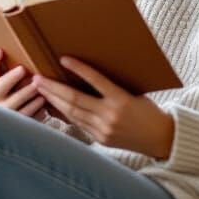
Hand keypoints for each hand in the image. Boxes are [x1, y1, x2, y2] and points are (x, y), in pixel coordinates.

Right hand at [0, 49, 46, 119]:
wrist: (16, 121)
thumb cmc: (19, 91)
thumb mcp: (13, 80)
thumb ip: (16, 69)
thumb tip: (27, 44)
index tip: (0, 51)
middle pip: (0, 88)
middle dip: (11, 78)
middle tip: (22, 69)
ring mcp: (6, 112)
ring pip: (16, 103)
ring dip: (27, 94)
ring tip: (38, 87)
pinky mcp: (18, 124)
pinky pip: (28, 116)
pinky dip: (36, 109)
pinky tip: (44, 104)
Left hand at [33, 56, 174, 159]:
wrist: (161, 138)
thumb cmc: (148, 110)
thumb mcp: (134, 94)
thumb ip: (112, 88)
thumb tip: (88, 75)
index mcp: (122, 100)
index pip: (96, 81)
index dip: (79, 69)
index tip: (63, 59)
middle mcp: (110, 115)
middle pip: (75, 99)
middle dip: (53, 88)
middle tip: (37, 78)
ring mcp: (104, 129)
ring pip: (72, 112)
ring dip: (54, 100)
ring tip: (40, 89)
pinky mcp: (100, 139)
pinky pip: (78, 123)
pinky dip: (65, 113)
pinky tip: (54, 105)